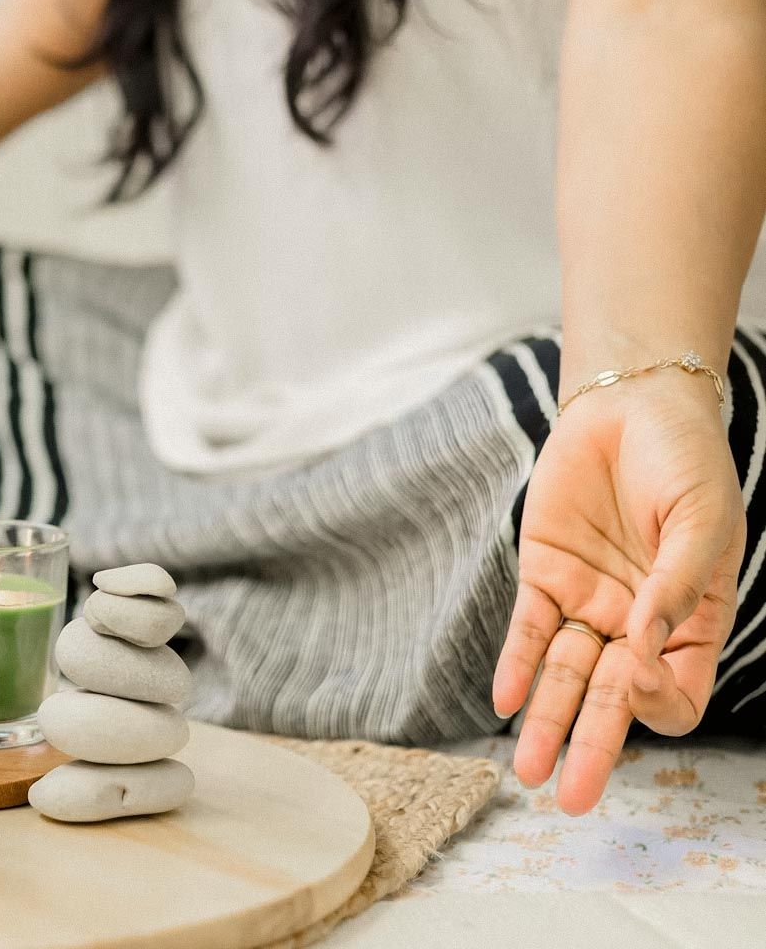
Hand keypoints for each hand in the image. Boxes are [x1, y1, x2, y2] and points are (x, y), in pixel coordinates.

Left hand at [492, 373, 742, 813]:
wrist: (634, 408)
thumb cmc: (686, 464)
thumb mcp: (702, 523)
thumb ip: (673, 588)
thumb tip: (642, 649)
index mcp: (690, 622)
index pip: (674, 693)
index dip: (656, 701)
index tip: (638, 676)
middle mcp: (637, 624)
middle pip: (610, 701)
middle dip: (590, 747)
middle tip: (568, 799)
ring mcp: (589, 602)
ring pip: (562, 677)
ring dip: (544, 722)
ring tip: (525, 770)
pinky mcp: (546, 574)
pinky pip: (528, 630)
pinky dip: (514, 664)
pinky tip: (503, 701)